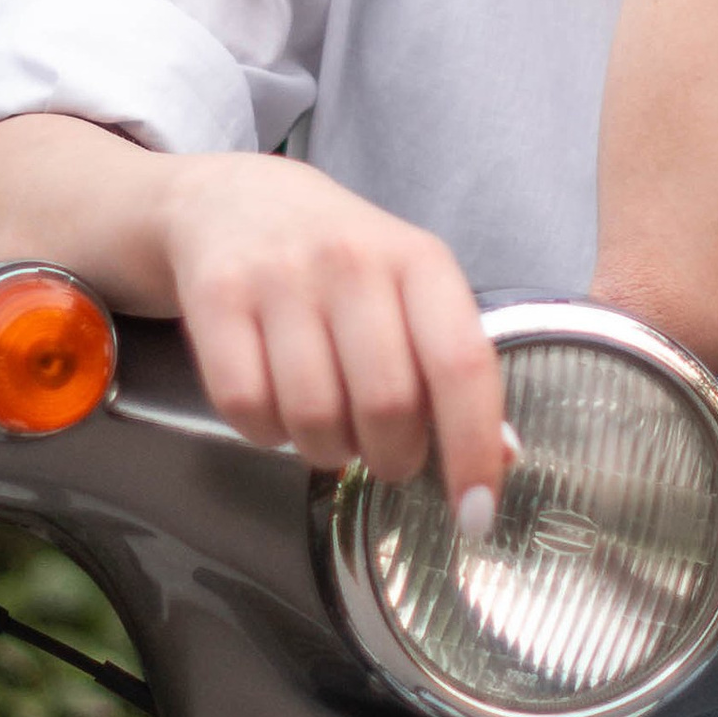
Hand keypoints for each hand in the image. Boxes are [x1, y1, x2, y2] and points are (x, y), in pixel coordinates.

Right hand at [163, 153, 510, 527]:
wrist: (232, 203)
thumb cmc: (338, 262)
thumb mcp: (410, 290)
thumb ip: (452, 366)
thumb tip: (501, 454)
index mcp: (419, 260)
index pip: (461, 364)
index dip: (473, 448)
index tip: (475, 513)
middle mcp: (352, 260)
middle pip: (387, 404)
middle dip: (392, 457)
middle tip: (387, 454)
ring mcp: (279, 275)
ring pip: (314, 417)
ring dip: (327, 451)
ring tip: (330, 426)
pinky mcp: (216, 297)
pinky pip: (246, 407)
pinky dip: (265, 434)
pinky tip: (276, 408)